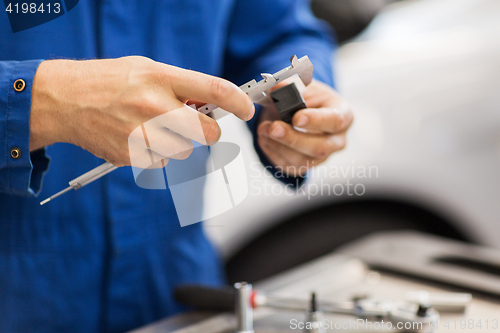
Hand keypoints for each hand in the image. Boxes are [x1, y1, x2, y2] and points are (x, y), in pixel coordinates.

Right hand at [30, 56, 254, 165]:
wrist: (65, 100)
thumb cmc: (108, 82)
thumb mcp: (146, 70)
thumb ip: (180, 85)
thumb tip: (211, 104)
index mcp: (160, 77)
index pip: (213, 89)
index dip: (238, 102)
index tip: (247, 109)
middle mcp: (154, 106)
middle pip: (207, 133)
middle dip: (209, 133)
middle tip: (198, 126)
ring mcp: (142, 134)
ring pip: (185, 152)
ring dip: (178, 143)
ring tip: (153, 127)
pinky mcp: (132, 156)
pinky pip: (162, 162)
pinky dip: (156, 154)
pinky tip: (137, 138)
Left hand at [257, 80, 352, 176]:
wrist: (298, 112)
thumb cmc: (307, 99)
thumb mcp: (302, 86)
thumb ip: (290, 86)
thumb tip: (277, 88)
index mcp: (343, 115)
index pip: (335, 121)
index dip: (316, 120)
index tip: (296, 117)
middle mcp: (337, 140)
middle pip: (320, 147)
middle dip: (293, 139)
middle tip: (273, 128)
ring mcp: (322, 157)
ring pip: (303, 160)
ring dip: (279, 146)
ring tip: (263, 130)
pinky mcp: (305, 165)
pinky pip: (289, 165)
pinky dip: (273, 152)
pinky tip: (264, 139)